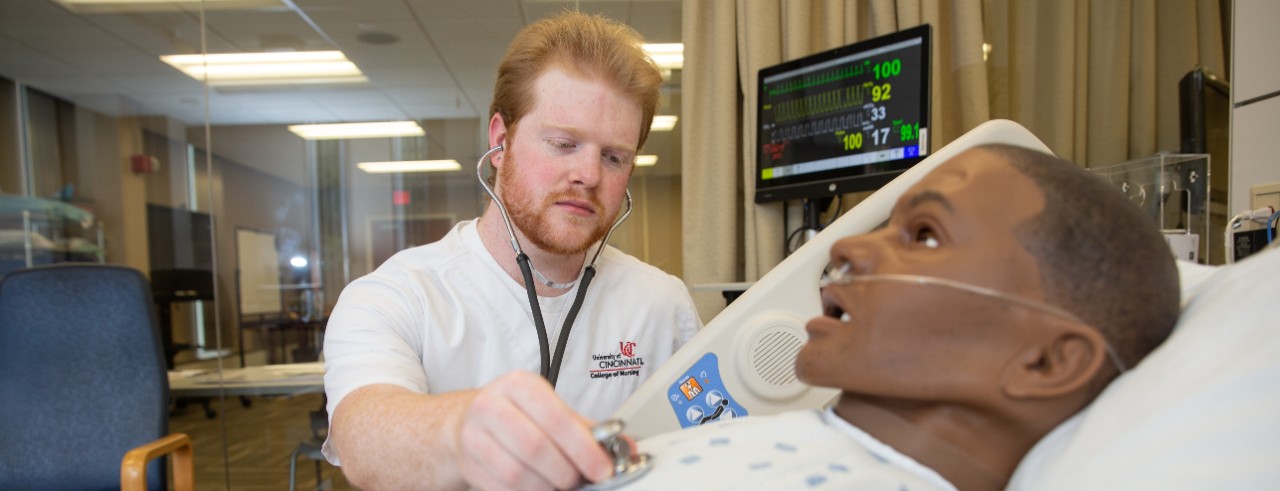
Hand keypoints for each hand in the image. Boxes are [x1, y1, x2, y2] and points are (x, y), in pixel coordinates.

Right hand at [456, 371, 612, 489]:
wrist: (470, 420)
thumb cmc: (518, 414)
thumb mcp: (550, 409)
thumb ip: (587, 429)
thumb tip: (626, 447)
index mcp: (520, 385)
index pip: (557, 419)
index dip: (584, 449)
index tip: (602, 469)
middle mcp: (492, 406)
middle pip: (535, 448)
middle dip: (565, 472)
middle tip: (578, 481)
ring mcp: (474, 435)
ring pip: (516, 474)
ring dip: (546, 487)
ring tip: (558, 485)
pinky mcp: (467, 463)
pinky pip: (501, 489)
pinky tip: (538, 488)